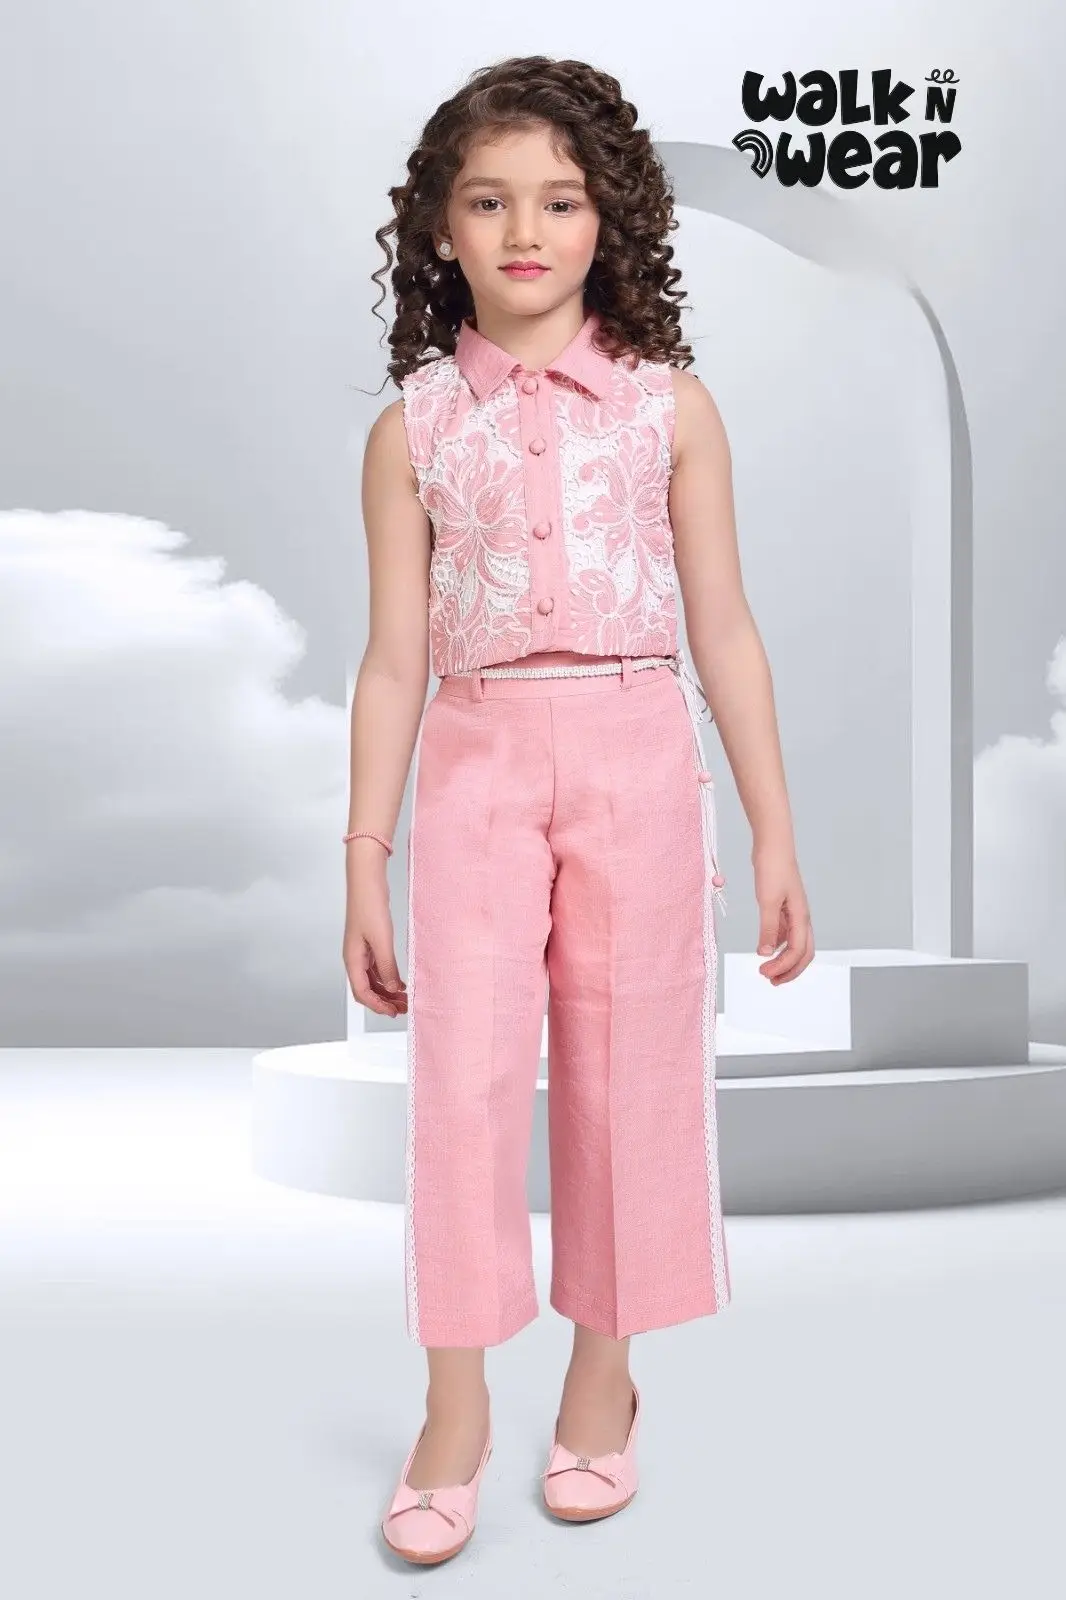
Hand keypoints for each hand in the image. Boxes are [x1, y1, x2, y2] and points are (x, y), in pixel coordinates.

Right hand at [343, 855, 406, 1017]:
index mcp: (352, 959)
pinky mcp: (370, 942)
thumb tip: (391, 987)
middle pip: (367, 988)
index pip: (361, 992)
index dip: (377, 1005)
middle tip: (403, 1009)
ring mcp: (362, 950)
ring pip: (373, 979)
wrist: (367, 880)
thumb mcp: (381, 939)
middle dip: (384, 1001)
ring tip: (404, 998)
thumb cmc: (369, 905)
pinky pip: (378, 967)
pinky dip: (388, 976)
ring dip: (387, 990)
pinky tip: (400, 980)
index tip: (394, 1012)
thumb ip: (386, 965)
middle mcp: (355, 957)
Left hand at [752, 843, 813, 984]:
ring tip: (767, 969)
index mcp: (801, 917)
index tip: (764, 974)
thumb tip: (765, 954)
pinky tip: (767, 947)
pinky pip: (786, 932)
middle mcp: (802, 917)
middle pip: (803, 953)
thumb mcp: (767, 901)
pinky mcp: (785, 906)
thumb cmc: (772, 868)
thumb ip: (768, 928)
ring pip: (795, 944)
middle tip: (771, 981)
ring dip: (784, 959)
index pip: (797, 951)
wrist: (773, 845)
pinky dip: (778, 944)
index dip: (783, 967)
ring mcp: (794, 912)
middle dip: (789, 970)